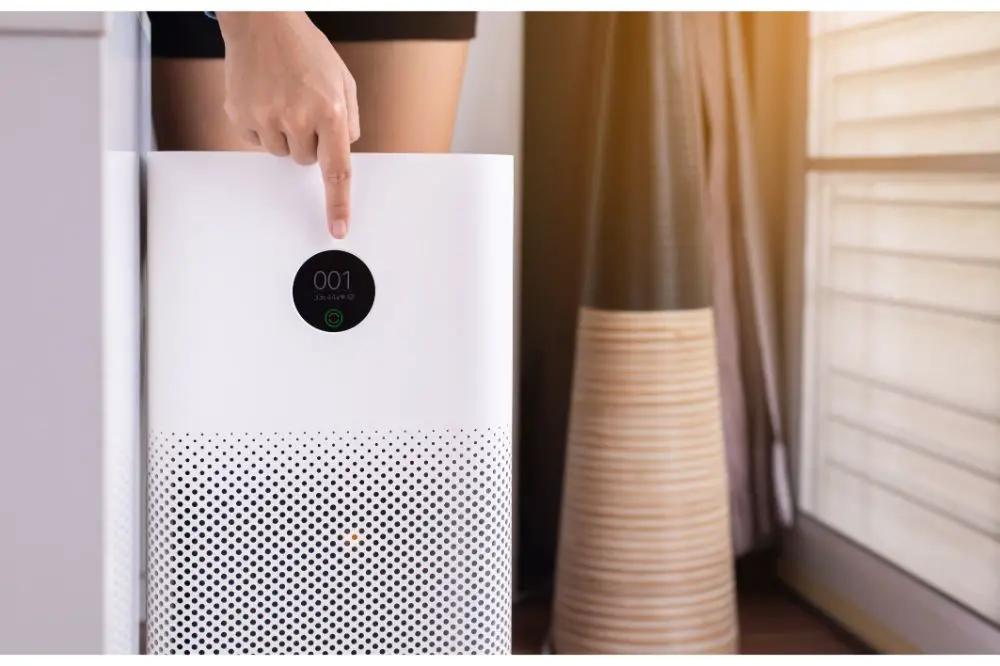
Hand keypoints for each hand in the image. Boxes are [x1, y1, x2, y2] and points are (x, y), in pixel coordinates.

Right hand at [217, 12, 360, 238]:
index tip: (338, 228)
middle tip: (304, 108)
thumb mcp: (343, 81)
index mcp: (329, 110)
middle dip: (310, 141)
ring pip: (282, 154)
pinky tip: (266, 98)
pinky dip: (263, 126)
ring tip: (284, 99)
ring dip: (286, 134)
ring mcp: (265, 118)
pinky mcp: (240, 117)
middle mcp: (298, 117)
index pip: (337, 170)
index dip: (338, 203)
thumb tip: (344, 151)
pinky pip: (257, 142)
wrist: (263, 23)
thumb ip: (349, 121)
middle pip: (306, 161)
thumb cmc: (305, 50)